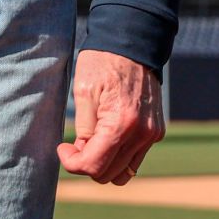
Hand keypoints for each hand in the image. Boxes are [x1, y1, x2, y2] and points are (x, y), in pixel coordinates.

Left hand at [60, 49, 163, 183]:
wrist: (134, 43)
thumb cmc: (104, 62)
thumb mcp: (83, 92)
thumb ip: (83, 129)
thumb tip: (83, 152)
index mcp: (121, 124)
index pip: (93, 166)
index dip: (71, 162)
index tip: (62, 147)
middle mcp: (142, 134)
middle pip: (108, 175)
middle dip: (86, 164)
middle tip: (75, 143)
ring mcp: (152, 134)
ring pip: (123, 173)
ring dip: (104, 164)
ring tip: (92, 141)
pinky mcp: (156, 131)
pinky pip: (135, 158)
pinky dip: (119, 155)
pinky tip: (107, 135)